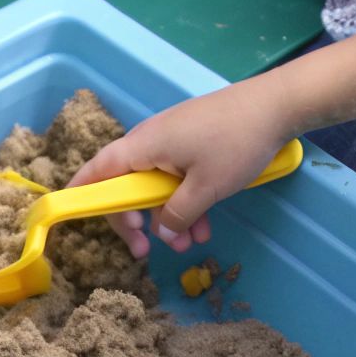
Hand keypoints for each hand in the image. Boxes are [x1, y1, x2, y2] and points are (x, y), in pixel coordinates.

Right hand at [69, 80, 294, 256]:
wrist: (278, 105)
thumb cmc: (237, 143)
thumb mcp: (207, 188)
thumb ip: (178, 214)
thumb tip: (161, 232)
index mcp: (143, 146)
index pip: (97, 171)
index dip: (82, 195)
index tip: (78, 220)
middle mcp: (150, 141)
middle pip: (125, 185)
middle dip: (135, 221)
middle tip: (144, 251)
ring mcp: (172, 140)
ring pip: (155, 185)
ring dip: (167, 217)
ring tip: (190, 245)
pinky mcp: (191, 142)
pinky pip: (176, 177)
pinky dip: (185, 201)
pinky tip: (205, 226)